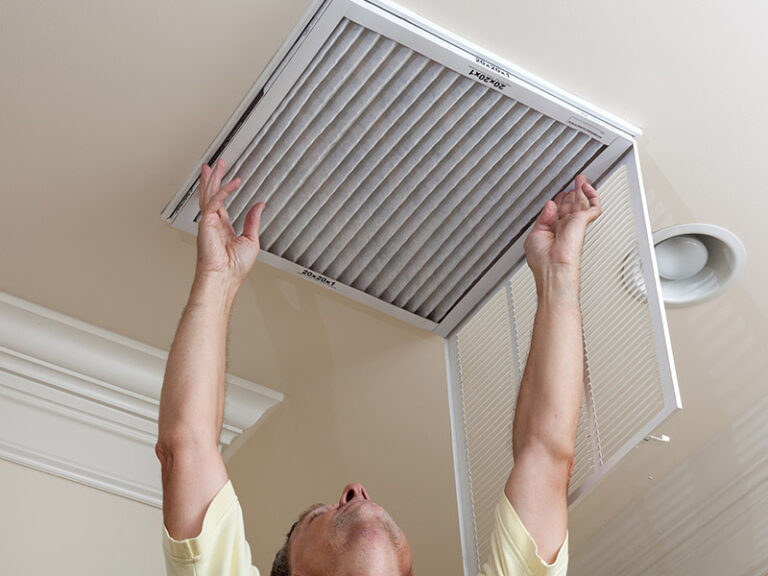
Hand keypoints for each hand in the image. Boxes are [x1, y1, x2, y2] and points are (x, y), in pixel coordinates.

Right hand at [195, 159, 264, 287]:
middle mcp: (213, 223)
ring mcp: (208, 223)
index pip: (220, 204)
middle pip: (211, 195)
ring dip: (212, 179)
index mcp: (222, 228)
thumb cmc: (235, 267)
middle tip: (217, 164)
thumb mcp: (251, 240)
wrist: (225, 277)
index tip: (228, 179)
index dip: (223, 190)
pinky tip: (233, 183)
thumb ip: (253, 221)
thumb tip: (259, 206)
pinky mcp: (206, 223)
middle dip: (213, 178)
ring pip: (208, 194)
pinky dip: (224, 191)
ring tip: (215, 165)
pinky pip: (215, 202)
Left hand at [523, 174, 600, 287]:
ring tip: (581, 179)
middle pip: (570, 206)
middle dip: (572, 194)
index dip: (559, 202)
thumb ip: (542, 218)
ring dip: (581, 190)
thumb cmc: (542, 260)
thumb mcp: (534, 235)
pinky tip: (587, 188)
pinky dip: (592, 196)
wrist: (553, 269)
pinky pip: (593, 207)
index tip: (559, 195)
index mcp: (552, 232)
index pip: (558, 213)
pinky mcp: (582, 222)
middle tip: (573, 183)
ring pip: (582, 204)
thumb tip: (550, 204)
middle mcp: (564, 228)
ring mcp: (574, 225)